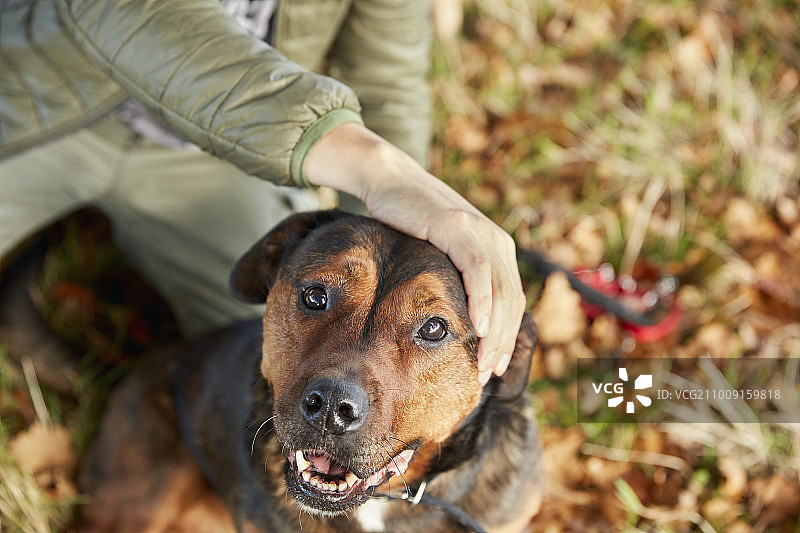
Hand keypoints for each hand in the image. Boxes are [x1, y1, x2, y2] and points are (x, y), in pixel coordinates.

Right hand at [304, 123, 525, 383]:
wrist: (388, 180)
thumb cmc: (409, 221)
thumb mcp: (441, 252)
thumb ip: (458, 277)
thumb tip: (457, 319)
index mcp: (497, 249)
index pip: (512, 301)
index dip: (507, 337)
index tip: (493, 367)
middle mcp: (496, 241)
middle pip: (511, 301)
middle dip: (502, 343)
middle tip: (488, 374)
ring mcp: (478, 232)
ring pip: (500, 291)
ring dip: (494, 332)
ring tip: (483, 363)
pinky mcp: (456, 226)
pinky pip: (477, 271)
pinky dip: (481, 301)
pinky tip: (476, 328)